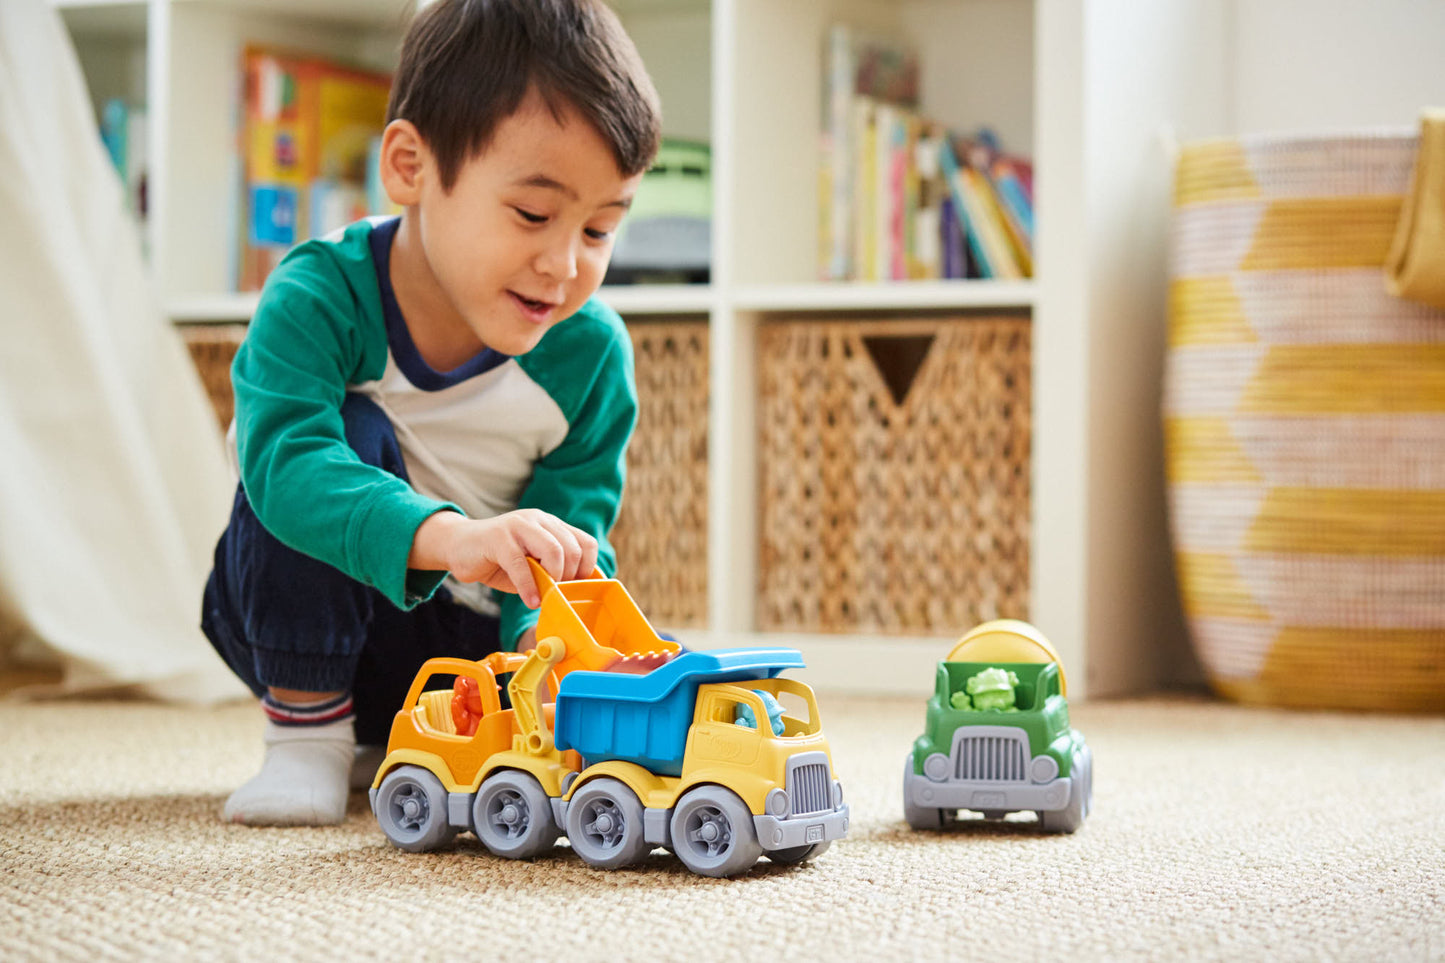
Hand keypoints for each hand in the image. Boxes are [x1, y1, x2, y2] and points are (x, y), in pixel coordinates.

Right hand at [408, 509, 597, 607]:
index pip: (585, 543)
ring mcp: (518, 526)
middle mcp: (538, 521)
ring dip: (554, 579)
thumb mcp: (531, 565)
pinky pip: (520, 564)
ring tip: (545, 596)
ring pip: (553, 551)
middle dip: (569, 577)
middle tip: (557, 594)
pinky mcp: (498, 537)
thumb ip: (551, 572)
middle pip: (572, 548)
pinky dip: (528, 586)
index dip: (586, 568)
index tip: (576, 588)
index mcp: (550, 525)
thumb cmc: (498, 561)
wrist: (458, 546)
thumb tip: (575, 594)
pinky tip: (530, 600)